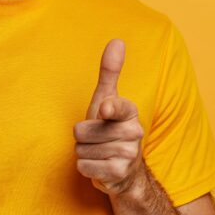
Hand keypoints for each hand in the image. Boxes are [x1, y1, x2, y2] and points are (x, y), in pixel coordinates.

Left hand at [73, 39, 145, 195]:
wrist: (124, 171)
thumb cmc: (110, 129)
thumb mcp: (107, 99)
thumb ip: (110, 71)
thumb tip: (117, 41)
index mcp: (131, 112)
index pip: (115, 107)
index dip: (107, 110)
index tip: (105, 111)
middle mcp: (134, 133)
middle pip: (82, 131)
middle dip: (83, 137)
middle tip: (97, 139)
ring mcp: (128, 155)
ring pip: (81, 149)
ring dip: (84, 152)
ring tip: (98, 152)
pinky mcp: (118, 174)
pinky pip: (84, 166)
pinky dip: (85, 167)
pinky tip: (99, 166)